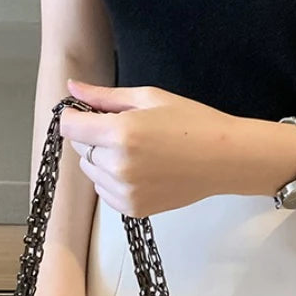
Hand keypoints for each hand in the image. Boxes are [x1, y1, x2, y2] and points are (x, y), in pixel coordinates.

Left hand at [60, 79, 240, 217]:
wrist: (225, 159)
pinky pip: (104, 190)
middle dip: (93, 135)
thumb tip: (72, 86)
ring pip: (91, 170)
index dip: (74, 116)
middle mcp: (118, 165)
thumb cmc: (193, 122)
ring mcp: (124, 191)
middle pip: (80, 149)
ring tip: (137, 149)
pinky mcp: (132, 208)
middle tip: (124, 128)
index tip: (84, 111)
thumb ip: (106, 96)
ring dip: (103, 158)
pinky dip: (114, 178)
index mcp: (121, 133)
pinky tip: (141, 167)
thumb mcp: (150, 98)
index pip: (70, 127)